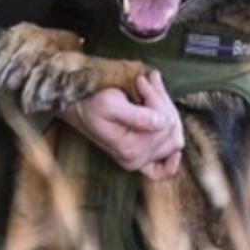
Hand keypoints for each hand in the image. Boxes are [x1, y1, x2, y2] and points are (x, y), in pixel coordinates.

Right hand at [58, 71, 182, 178]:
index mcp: (131, 149)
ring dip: (167, 113)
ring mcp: (139, 162)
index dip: (156, 97)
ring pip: (174, 137)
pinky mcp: (140, 160)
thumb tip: (163, 122)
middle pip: (172, 130)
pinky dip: (171, 159)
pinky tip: (172, 146)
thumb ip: (139, 115)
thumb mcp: (110, 103)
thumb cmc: (91, 104)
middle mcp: (136, 160)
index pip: (165, 121)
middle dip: (162, 102)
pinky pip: (163, 168)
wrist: (76, 108)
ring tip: (152, 94)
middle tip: (147, 83)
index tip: (140, 81)